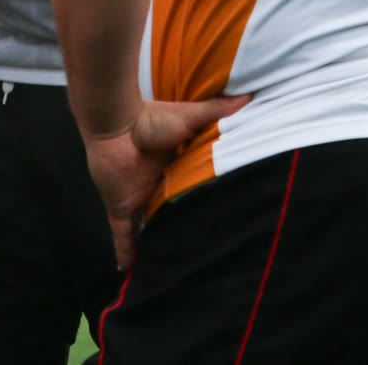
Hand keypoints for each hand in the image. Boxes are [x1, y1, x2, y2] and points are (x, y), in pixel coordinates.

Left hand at [84, 95, 248, 269]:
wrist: (117, 124)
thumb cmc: (151, 118)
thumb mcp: (191, 117)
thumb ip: (218, 110)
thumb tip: (250, 97)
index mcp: (170, 165)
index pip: (184, 188)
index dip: (195, 200)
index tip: (213, 216)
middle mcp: (153, 185)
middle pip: (166, 212)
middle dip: (176, 227)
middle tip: (194, 248)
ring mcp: (136, 198)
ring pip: (147, 229)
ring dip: (153, 245)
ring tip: (167, 267)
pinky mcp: (121, 208)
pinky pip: (123, 236)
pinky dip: (125, 252)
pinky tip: (128, 271)